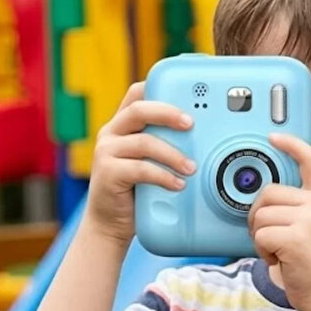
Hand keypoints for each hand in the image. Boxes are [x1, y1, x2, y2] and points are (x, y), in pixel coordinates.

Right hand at [84, 82, 195, 245]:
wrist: (110, 223)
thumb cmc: (136, 191)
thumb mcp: (152, 162)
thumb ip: (166, 146)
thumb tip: (203, 139)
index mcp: (123, 124)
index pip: (137, 94)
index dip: (159, 87)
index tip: (187, 94)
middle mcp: (111, 132)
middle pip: (139, 110)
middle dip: (168, 113)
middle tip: (191, 124)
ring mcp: (107, 152)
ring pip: (144, 142)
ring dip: (173, 154)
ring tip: (191, 167)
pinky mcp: (108, 173)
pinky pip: (141, 169)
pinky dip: (163, 176)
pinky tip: (178, 184)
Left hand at [247, 133, 310, 310]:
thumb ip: (296, 212)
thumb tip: (262, 203)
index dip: (292, 146)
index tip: (275, 137)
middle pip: (267, 193)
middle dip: (260, 216)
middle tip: (272, 239)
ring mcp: (309, 220)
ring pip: (260, 215)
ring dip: (261, 238)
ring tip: (282, 253)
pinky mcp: (296, 237)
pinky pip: (261, 235)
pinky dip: (263, 251)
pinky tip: (281, 261)